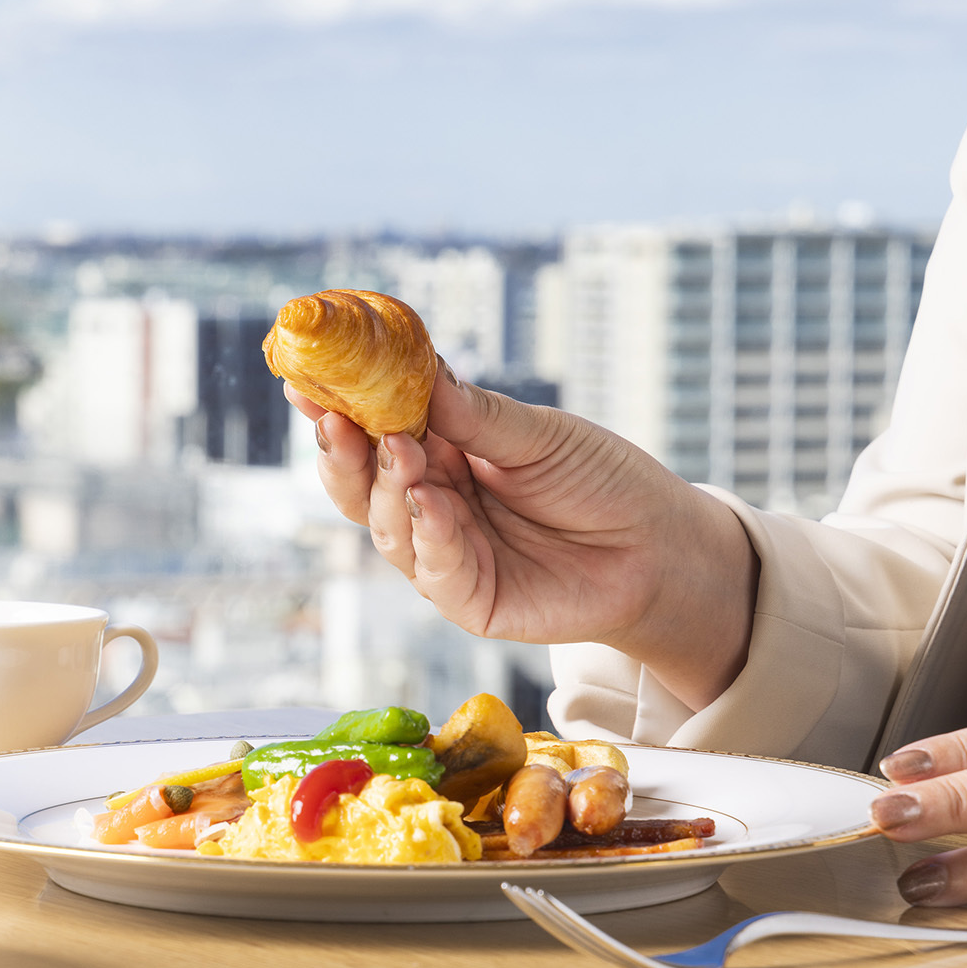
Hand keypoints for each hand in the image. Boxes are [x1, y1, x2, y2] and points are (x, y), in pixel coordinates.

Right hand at [290, 361, 757, 710]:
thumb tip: (417, 369)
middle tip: (334, 419)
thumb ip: (475, 413)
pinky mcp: (470, 598)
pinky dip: (426, 534)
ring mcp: (443, 553)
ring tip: (401, 451)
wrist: (660, 546)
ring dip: (386, 488)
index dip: (336, 408)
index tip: (306, 381)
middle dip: (342, 452)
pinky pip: (432, 570)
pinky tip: (429, 502)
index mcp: (439, 452)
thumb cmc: (600, 480)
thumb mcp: (538, 434)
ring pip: (385, 526)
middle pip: (359, 484)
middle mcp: (429, 502)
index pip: (372, 430)